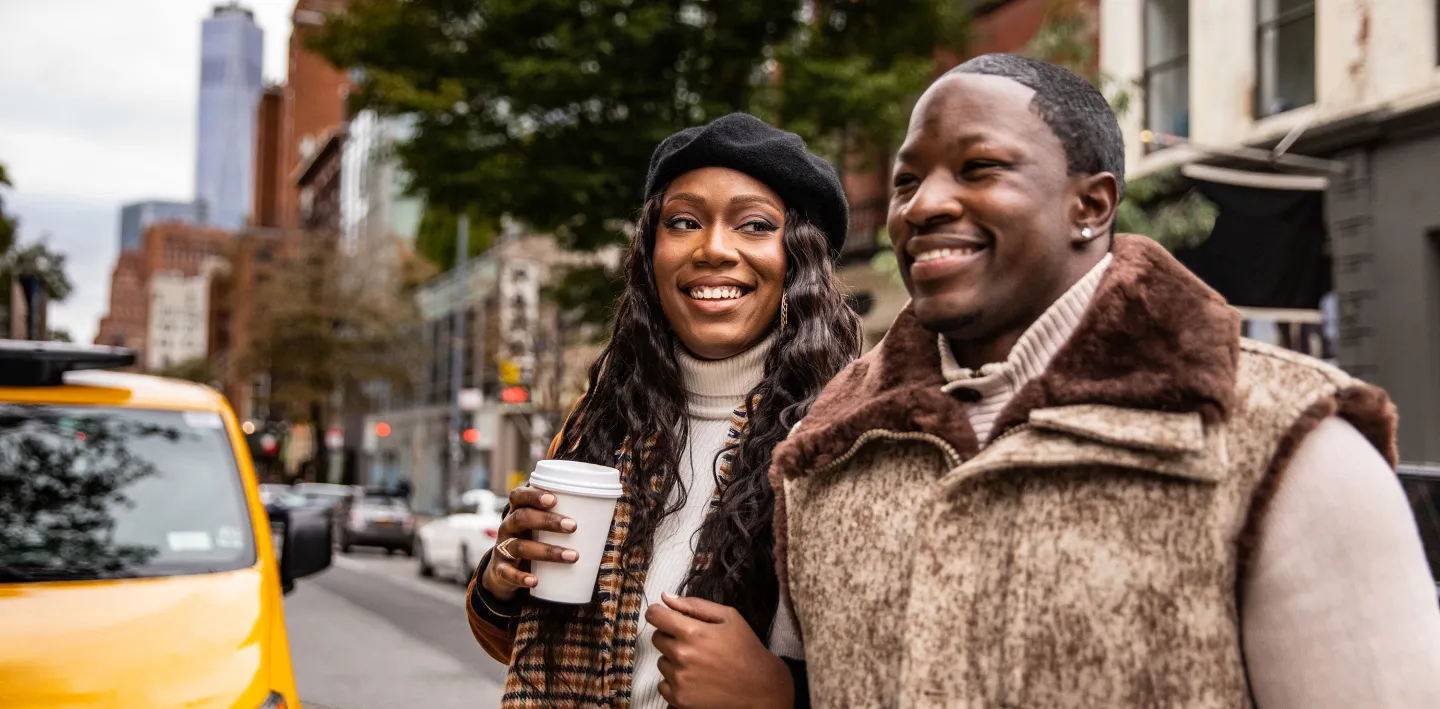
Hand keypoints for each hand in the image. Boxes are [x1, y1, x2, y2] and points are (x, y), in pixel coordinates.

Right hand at [480, 486, 578, 600]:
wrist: (503, 571)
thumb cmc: (532, 540)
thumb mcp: (540, 528)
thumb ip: (561, 517)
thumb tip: (604, 509)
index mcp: (517, 512)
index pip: (518, 496)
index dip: (533, 495)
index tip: (554, 499)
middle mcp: (507, 527)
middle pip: (521, 518)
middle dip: (547, 520)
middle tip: (573, 526)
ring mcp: (502, 548)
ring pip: (520, 546)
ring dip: (548, 551)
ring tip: (573, 556)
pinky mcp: (501, 569)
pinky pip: (508, 573)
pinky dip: (521, 577)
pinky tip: (535, 581)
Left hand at [647, 592, 793, 708]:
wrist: (760, 687)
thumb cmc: (745, 649)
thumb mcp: (728, 617)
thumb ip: (694, 605)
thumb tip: (666, 597)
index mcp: (692, 632)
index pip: (655, 616)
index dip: (658, 613)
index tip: (663, 616)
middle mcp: (682, 656)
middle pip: (657, 638)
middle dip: (671, 637)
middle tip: (693, 642)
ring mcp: (680, 679)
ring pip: (661, 662)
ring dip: (674, 660)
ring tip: (699, 663)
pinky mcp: (680, 698)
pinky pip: (662, 684)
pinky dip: (674, 681)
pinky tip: (695, 679)